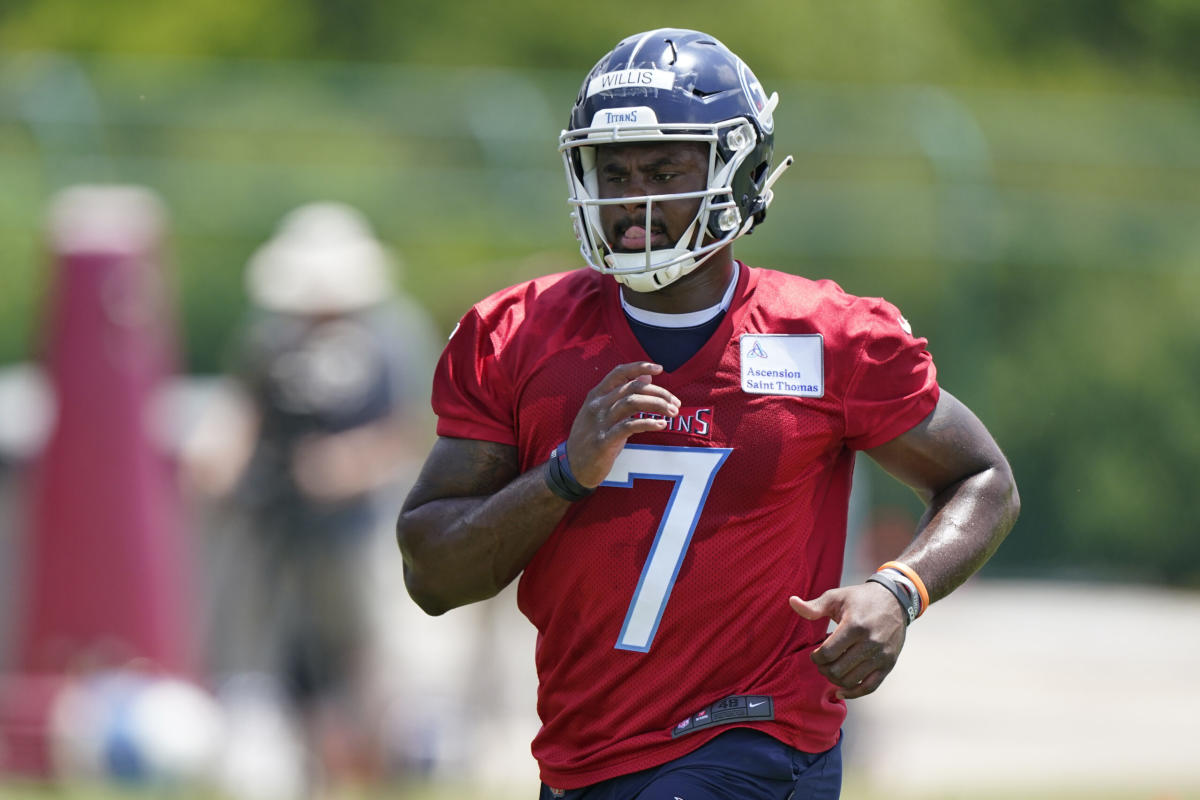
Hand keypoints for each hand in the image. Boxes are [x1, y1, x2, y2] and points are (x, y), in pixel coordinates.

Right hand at [565, 361, 679, 486]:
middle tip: (676, 403)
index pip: (619, 373)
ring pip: (632, 402)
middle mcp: (597, 405)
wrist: (572, 467)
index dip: (640, 367)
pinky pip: (628, 426)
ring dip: (656, 405)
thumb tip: (647, 377)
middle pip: (632, 388)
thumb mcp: (603, 412)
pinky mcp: (603, 441)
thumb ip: (623, 395)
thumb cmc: (591, 438)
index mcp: (596, 395)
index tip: (659, 368)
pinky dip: (648, 423)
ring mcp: (599, 422)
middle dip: (659, 392)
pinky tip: (661, 425)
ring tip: (673, 412)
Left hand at [788, 583, 906, 698]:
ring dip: (835, 679)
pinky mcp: (888, 664)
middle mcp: (870, 643)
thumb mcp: (837, 597)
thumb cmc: (861, 598)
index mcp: (855, 626)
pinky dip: (853, 693)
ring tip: (830, 669)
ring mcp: (881, 656)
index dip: (816, 657)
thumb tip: (792, 602)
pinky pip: (869, 687)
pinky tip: (841, 691)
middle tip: (821, 662)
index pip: (828, 653)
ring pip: (851, 680)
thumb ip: (814, 606)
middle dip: (823, 668)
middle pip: (838, 669)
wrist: (895, 600)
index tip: (814, 653)